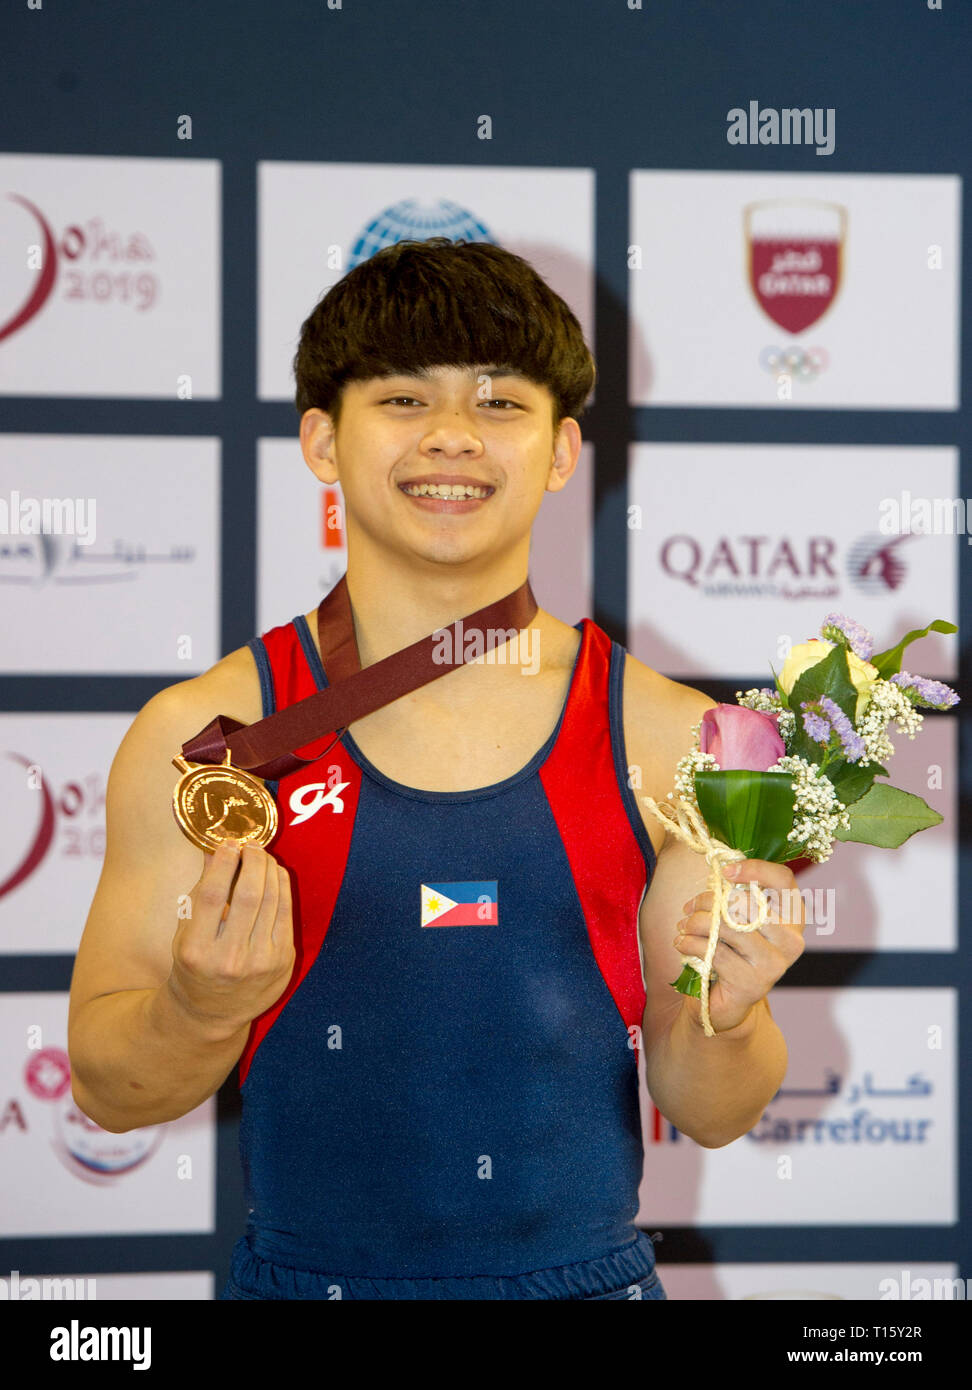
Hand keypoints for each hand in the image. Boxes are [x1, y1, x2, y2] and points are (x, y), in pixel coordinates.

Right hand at [167, 840, 295, 1038]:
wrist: (212, 1013)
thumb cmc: (195, 966)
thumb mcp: (185, 933)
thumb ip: (200, 893)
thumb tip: (214, 851)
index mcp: (196, 950)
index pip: (213, 895)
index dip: (223, 863)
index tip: (227, 844)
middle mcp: (230, 958)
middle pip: (249, 894)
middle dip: (253, 861)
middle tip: (250, 845)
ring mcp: (260, 962)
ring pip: (271, 901)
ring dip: (269, 870)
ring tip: (262, 856)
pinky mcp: (282, 961)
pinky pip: (286, 914)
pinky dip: (282, 888)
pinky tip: (275, 875)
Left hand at [672, 858, 805, 1033]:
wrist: (724, 1003)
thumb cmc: (730, 952)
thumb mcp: (737, 920)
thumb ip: (736, 896)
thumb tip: (721, 871)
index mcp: (793, 918)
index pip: (783, 880)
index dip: (755, 869)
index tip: (725, 871)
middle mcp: (791, 941)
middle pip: (747, 902)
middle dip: (708, 901)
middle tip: (690, 908)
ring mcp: (774, 964)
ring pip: (727, 926)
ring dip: (695, 922)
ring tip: (683, 926)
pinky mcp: (753, 984)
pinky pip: (714, 951)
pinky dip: (690, 943)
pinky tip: (682, 943)